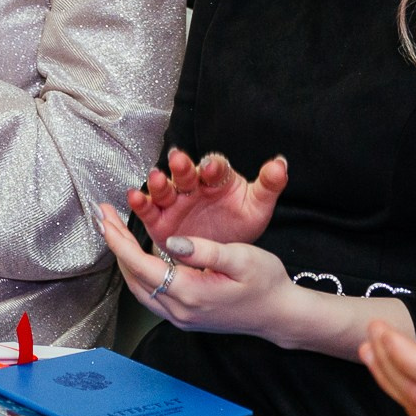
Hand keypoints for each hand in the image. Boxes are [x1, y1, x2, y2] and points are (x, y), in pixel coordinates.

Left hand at [98, 204, 299, 341]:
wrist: (279, 315)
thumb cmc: (266, 283)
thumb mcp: (241, 257)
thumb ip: (204, 250)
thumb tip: (171, 242)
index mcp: (190, 293)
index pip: (141, 265)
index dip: (120, 241)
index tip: (106, 218)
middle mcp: (179, 310)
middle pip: (133, 278)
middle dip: (116, 246)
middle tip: (105, 218)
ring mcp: (181, 317)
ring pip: (139, 288)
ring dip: (125, 260)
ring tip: (116, 234)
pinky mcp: (185, 317)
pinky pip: (151, 294)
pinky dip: (139, 272)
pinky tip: (140, 255)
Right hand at [125, 148, 287, 247]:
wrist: (223, 255)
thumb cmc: (240, 223)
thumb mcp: (258, 206)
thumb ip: (269, 185)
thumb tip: (281, 163)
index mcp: (218, 180)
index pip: (216, 168)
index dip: (215, 167)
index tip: (216, 167)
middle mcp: (194, 186)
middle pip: (187, 173)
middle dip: (183, 168)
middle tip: (179, 161)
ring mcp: (175, 202)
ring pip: (165, 189)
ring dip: (159, 183)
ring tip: (155, 178)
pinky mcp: (160, 220)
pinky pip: (148, 210)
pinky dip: (140, 203)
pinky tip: (134, 197)